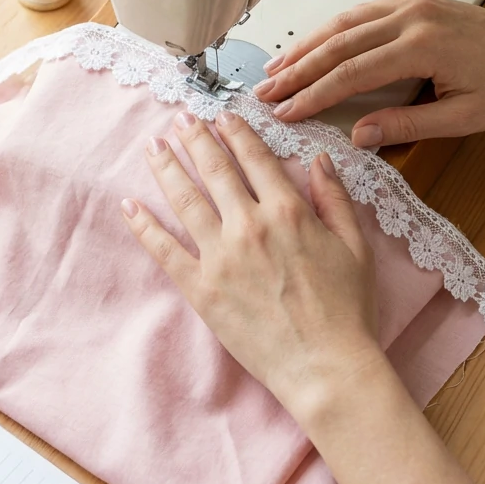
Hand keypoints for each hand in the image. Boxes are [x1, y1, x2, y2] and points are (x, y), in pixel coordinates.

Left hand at [121, 110, 382, 415]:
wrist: (326, 367)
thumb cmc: (348, 310)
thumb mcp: (355, 246)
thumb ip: (334, 198)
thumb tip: (318, 159)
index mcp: (288, 211)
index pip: (254, 157)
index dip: (235, 132)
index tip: (221, 115)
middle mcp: (249, 225)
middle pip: (214, 169)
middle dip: (195, 139)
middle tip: (181, 119)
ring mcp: (220, 257)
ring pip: (184, 199)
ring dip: (166, 168)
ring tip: (152, 146)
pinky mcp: (201, 289)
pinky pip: (164, 250)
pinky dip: (144, 225)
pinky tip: (129, 204)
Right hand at [254, 0, 484, 147]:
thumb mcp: (463, 117)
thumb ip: (407, 125)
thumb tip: (358, 136)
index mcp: (422, 46)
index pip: (352, 72)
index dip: (313, 93)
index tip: (285, 111)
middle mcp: (411, 16)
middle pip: (338, 42)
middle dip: (297, 68)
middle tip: (264, 90)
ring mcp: (411, 3)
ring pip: (344, 21)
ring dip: (306, 44)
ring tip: (275, 66)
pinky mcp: (414, 1)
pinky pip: (362, 12)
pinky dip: (331, 29)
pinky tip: (312, 44)